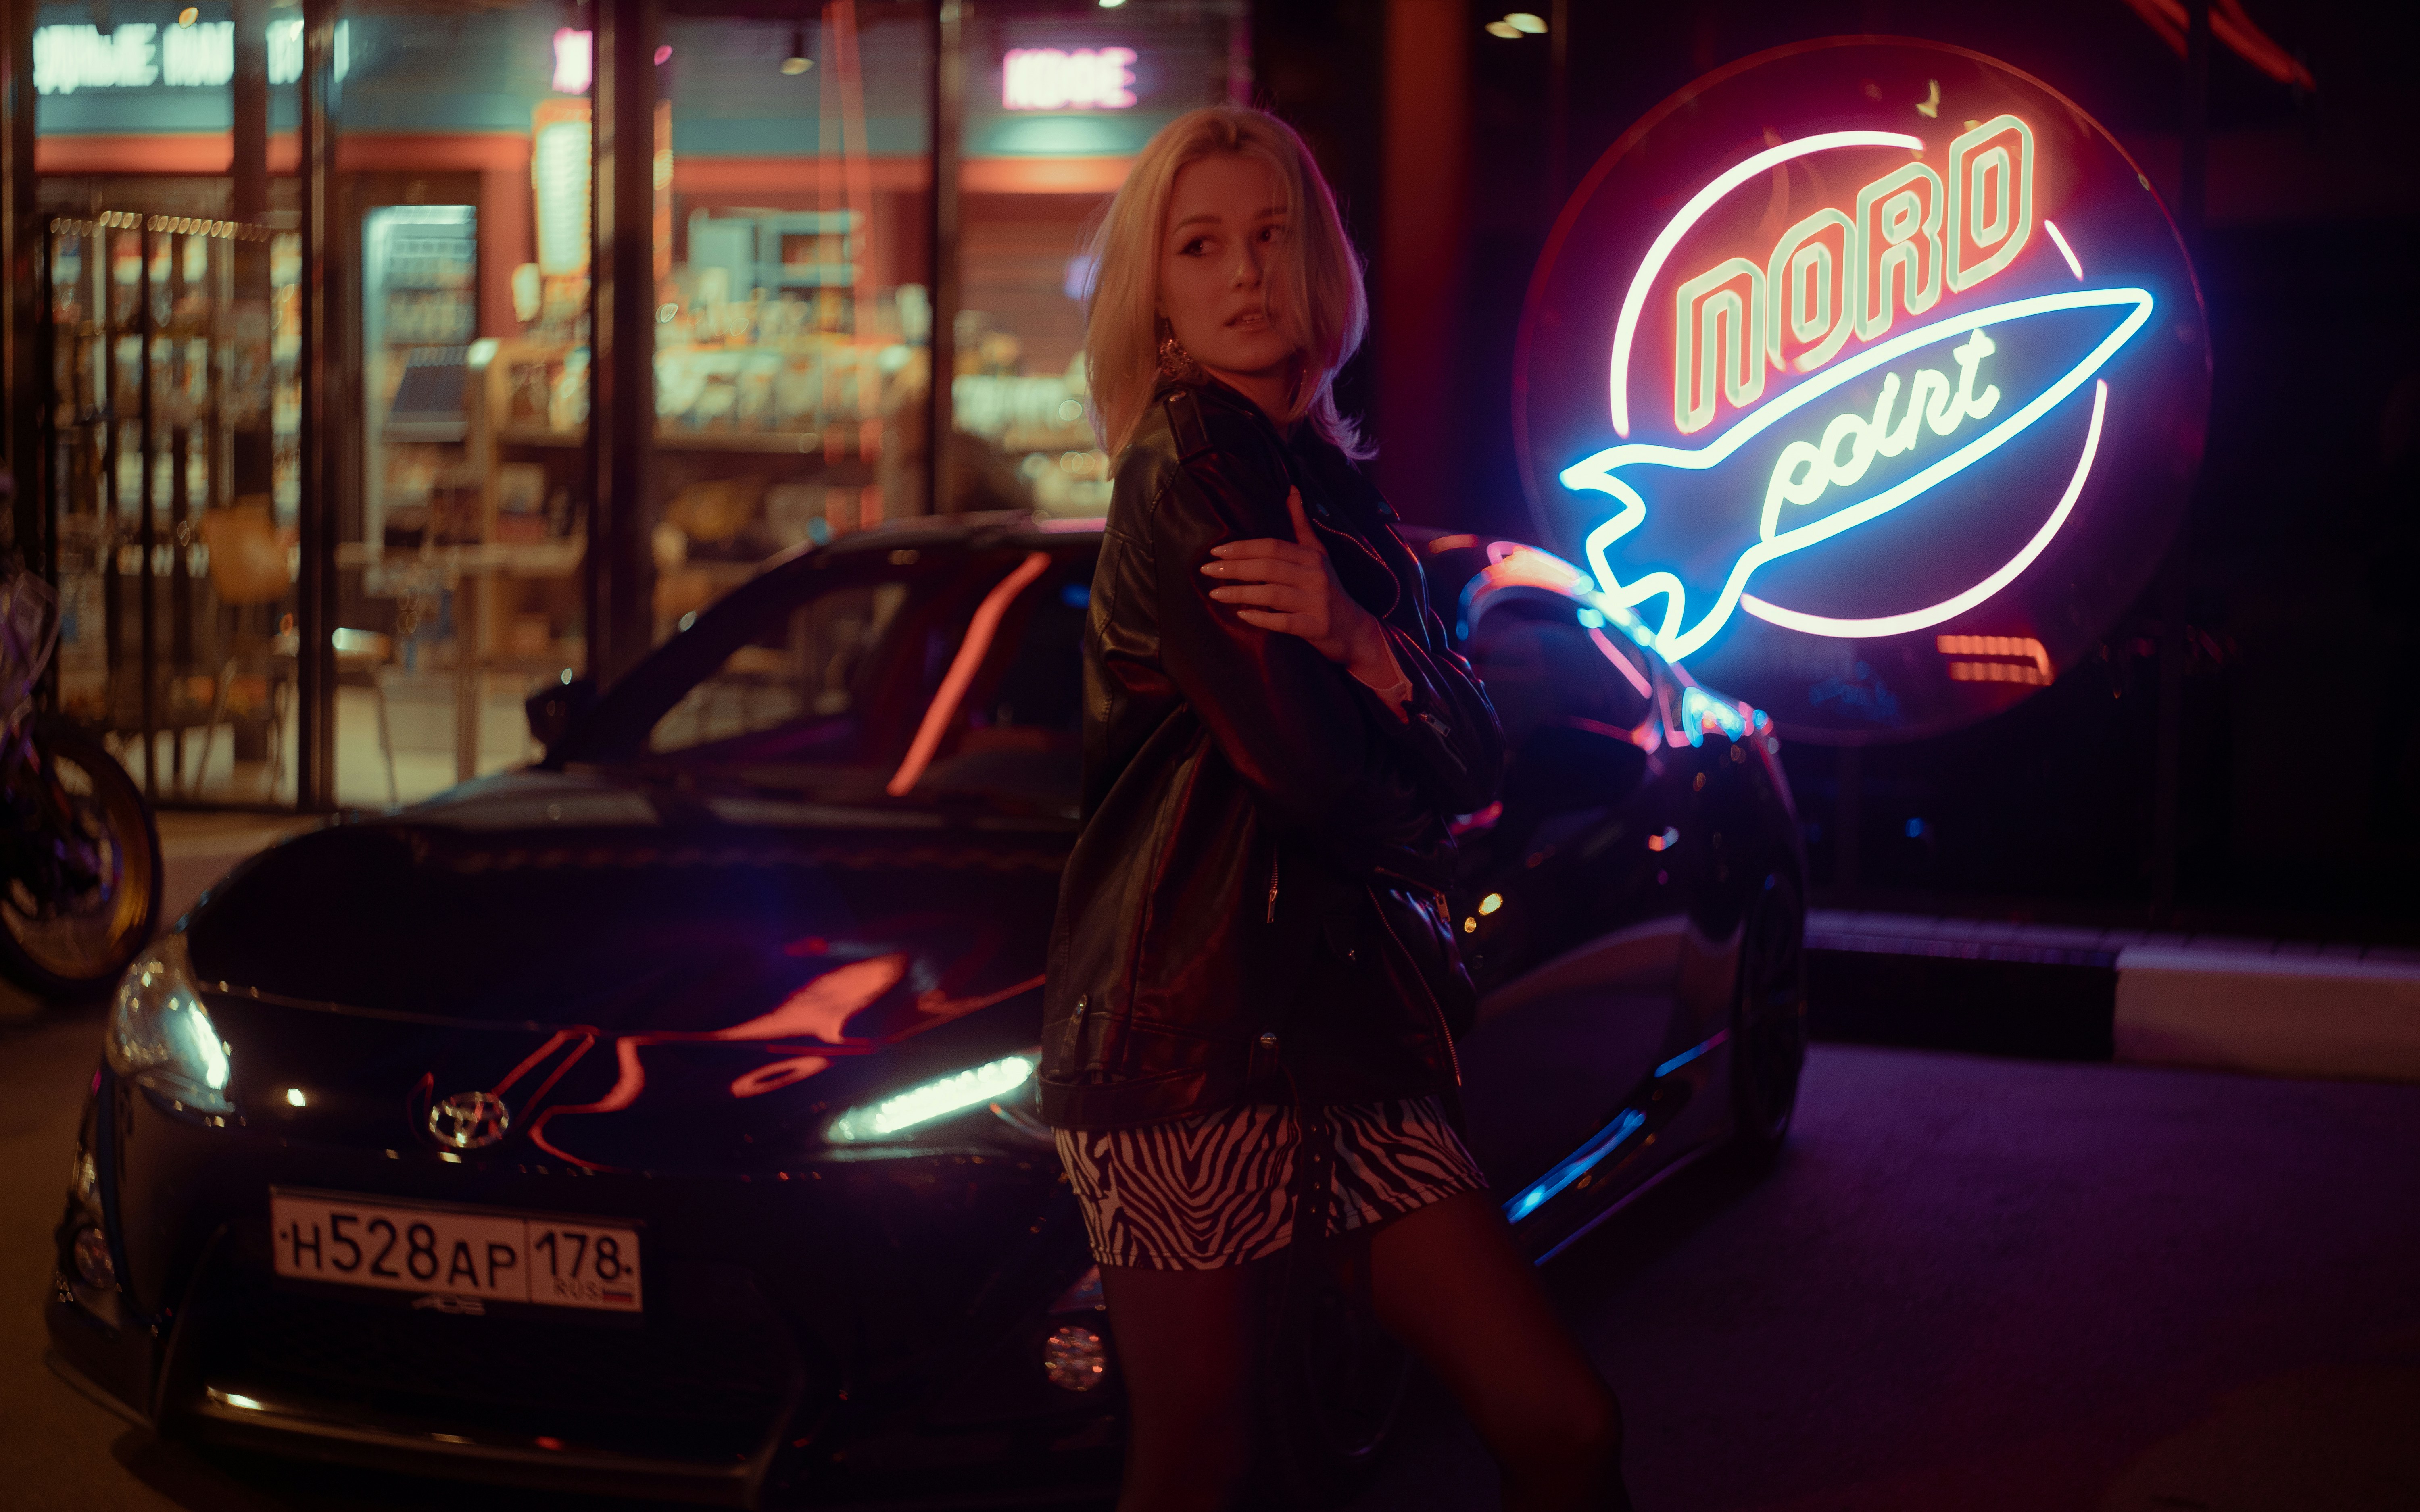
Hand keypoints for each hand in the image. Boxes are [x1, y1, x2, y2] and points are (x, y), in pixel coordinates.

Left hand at [1202, 489, 1393, 679]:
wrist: (1354, 630)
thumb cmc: (1329, 590)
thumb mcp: (1319, 555)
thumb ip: (1302, 525)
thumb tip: (1292, 491)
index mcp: (1313, 557)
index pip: (1272, 547)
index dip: (1243, 548)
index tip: (1215, 551)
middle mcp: (1316, 576)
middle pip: (1269, 568)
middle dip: (1234, 568)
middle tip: (1207, 570)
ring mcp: (1317, 602)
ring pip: (1272, 594)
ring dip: (1240, 593)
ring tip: (1215, 594)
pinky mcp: (1316, 627)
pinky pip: (1284, 622)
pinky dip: (1262, 618)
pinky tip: (1242, 615)